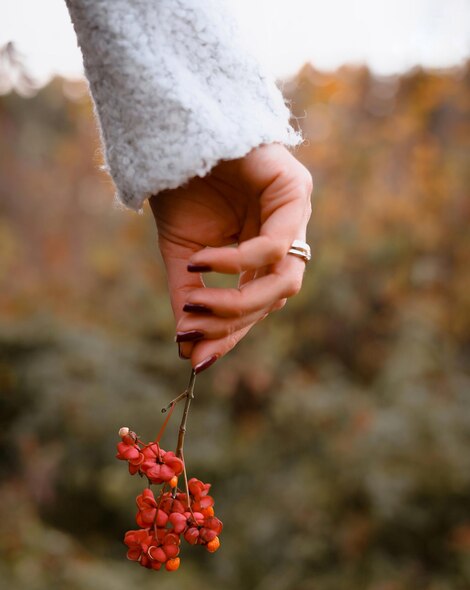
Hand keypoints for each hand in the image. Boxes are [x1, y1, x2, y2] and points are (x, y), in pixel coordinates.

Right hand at [149, 142, 312, 373]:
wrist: (176, 134)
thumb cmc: (184, 190)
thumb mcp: (183, 256)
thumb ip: (190, 301)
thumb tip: (187, 353)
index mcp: (264, 252)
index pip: (259, 303)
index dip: (232, 332)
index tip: (199, 358)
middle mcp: (286, 237)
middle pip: (276, 298)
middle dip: (233, 322)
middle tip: (192, 331)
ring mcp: (295, 215)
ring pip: (285, 280)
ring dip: (239, 301)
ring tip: (196, 301)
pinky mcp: (296, 190)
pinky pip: (274, 245)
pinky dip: (237, 262)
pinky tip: (203, 261)